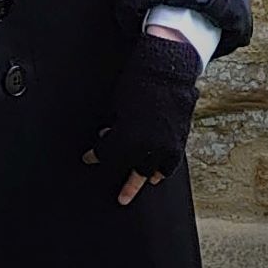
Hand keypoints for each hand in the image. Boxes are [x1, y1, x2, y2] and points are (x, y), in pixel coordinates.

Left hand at [82, 30, 199, 206]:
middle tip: (120, 198)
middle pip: (131, 169)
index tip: (88, 158)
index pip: (108, 153)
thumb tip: (108, 135)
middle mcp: (148, 144)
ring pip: (152, 170)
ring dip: (142, 179)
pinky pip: (170, 163)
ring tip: (136, 190)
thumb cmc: (137, 82)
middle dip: (123, 183)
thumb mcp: (117, 104)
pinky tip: (156, 176)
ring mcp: (166, 144)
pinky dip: (162, 170)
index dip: (95, 156)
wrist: (167, 69)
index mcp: (128, 134)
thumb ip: (114, 124)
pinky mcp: (179, 140)